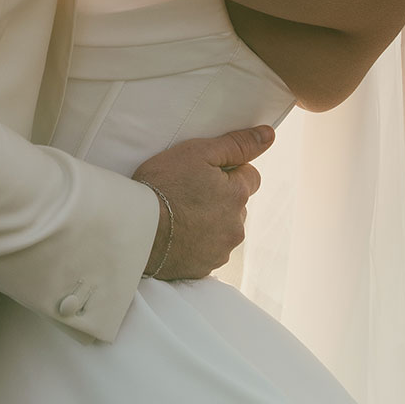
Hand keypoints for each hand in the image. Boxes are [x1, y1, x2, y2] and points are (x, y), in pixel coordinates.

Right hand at [133, 126, 273, 280]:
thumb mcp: (198, 153)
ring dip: (209, 222)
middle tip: (187, 193)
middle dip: (220, 198)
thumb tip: (268, 135)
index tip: (203, 173)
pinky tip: (176, 235)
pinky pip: (207, 251)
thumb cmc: (163, 186)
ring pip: (223, 229)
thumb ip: (237, 144)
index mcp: (238, 195)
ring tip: (179, 215)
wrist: (136, 230)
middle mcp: (236, 226)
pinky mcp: (203, 268)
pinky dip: (196, 243)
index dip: (228, 171)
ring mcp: (220, 250)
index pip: (250, 176)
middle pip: (236, 205)